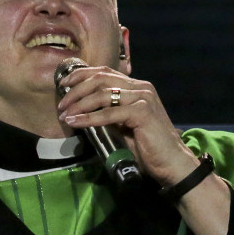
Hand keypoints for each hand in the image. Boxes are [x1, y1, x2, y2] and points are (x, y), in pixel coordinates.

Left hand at [56, 64, 202, 188]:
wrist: (172, 163)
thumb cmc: (148, 147)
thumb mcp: (124, 125)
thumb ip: (109, 113)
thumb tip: (81, 110)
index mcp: (137, 87)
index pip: (105, 72)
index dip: (81, 75)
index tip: (63, 84)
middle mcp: (141, 87)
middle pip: (100, 78)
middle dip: (76, 89)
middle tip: (61, 103)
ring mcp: (143, 97)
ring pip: (103, 93)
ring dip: (79, 104)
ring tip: (65, 115)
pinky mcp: (143, 111)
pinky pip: (109, 113)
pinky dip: (89, 118)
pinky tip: (75, 122)